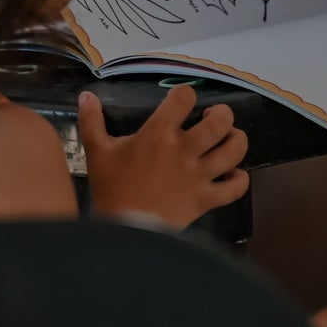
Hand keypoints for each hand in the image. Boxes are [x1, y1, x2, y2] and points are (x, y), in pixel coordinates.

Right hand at [79, 85, 249, 228]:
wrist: (122, 231)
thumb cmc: (111, 190)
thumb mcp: (97, 153)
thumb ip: (91, 122)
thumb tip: (87, 96)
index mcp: (158, 135)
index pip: (183, 99)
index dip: (185, 94)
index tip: (182, 101)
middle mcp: (183, 151)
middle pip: (220, 122)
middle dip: (223, 114)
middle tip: (213, 118)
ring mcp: (198, 176)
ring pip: (233, 151)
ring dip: (237, 140)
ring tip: (228, 139)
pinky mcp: (205, 199)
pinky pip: (235, 188)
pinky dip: (240, 179)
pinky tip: (232, 175)